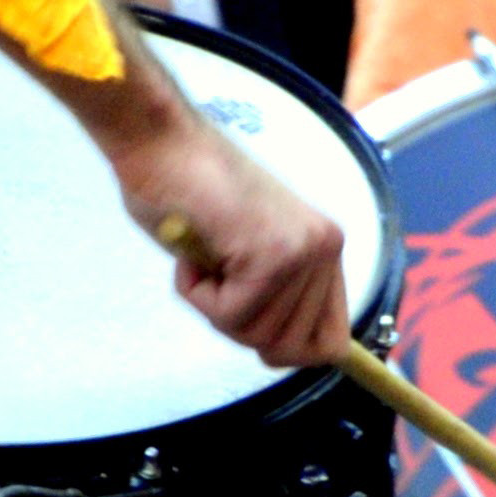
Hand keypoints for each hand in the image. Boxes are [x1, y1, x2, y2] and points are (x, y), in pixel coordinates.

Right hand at [119, 112, 348, 368]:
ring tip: (207, 250)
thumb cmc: (189, 195)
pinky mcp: (271, 255)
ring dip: (213, 304)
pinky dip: (198, 294)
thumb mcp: (247, 255)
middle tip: (216, 271)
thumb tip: (283, 353)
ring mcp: (301, 251)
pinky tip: (197, 250)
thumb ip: (275, 296)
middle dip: (237, 322)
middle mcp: (324, 248)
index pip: (332, 341)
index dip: (285, 350)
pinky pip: (229, 315)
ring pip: (255, 334)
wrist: (164, 142)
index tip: (250, 322)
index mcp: (324, 246)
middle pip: (286, 348)